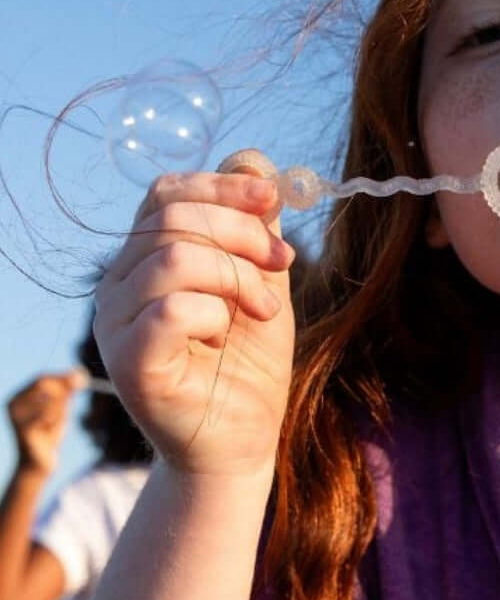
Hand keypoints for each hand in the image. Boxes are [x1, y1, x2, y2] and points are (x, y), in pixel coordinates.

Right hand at [6, 371, 84, 475]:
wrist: (39, 464)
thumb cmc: (48, 434)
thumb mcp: (59, 409)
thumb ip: (67, 391)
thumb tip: (80, 372)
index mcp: (19, 397)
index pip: (42, 378)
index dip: (62, 377)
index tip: (83, 378)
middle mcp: (13, 404)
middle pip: (45, 385)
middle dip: (62, 394)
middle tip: (66, 408)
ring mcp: (16, 417)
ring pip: (50, 401)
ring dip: (59, 412)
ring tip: (52, 425)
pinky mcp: (23, 430)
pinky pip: (47, 416)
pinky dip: (55, 422)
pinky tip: (48, 432)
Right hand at [93, 162, 296, 476]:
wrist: (243, 438)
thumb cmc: (248, 360)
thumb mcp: (262, 279)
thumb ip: (254, 224)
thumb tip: (253, 161)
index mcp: (145, 257)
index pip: (168, 193)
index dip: (223, 186)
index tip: (273, 202)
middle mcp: (119, 284)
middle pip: (173, 216)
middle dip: (243, 233)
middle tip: (283, 266)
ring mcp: (116, 324)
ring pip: (174, 259)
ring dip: (238, 277)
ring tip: (263, 310)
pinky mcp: (128, 363)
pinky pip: (171, 309)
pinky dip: (216, 314)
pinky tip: (227, 337)